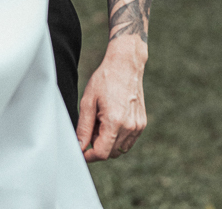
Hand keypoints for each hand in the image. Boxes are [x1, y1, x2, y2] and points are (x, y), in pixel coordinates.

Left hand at [76, 36, 147, 162]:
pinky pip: (128, 141)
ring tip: (101, 119)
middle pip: (110, 153)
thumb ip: (83, 128)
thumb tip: (79, 147)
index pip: (102, 153)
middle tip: (91, 124)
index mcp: (115, 122)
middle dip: (98, 145)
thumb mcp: (88, 101)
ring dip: (108, 142)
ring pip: (119, 149)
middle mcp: (130, 127)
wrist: (125, 65)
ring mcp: (138, 126)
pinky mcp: (142, 124)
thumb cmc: (105, 79)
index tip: (81, 150)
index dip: (89, 155)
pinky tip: (112, 118)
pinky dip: (118, 136)